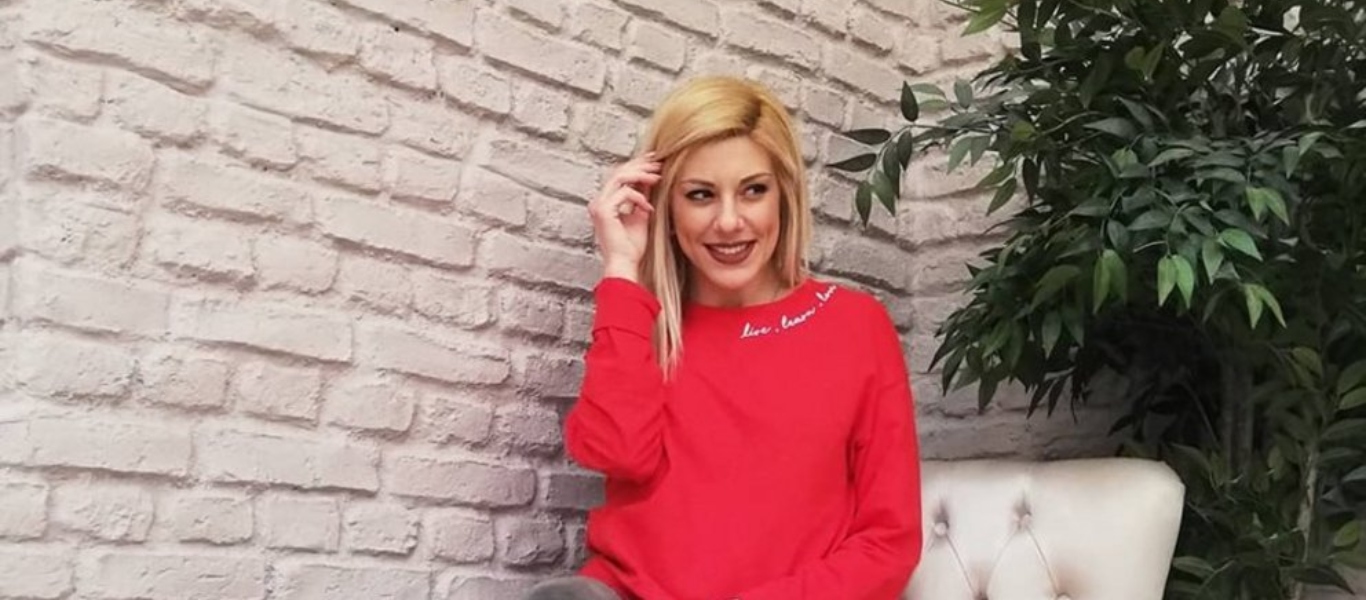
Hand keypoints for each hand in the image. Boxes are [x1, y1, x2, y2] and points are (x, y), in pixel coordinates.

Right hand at [588, 152, 660, 281]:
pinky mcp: (603, 211)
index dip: (637, 166)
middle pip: (618, 171)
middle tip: (659, 163)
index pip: (619, 175)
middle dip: (640, 165)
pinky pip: (624, 193)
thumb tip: (650, 180)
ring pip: (620, 177)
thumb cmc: (631, 246)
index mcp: (605, 202)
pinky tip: (649, 208)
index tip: (655, 161)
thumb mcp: (640, 215)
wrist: (625, 264)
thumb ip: (642, 197)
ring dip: (641, 175)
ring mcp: (598, 206)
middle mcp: (598, 202)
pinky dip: (640, 198)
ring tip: (658, 177)